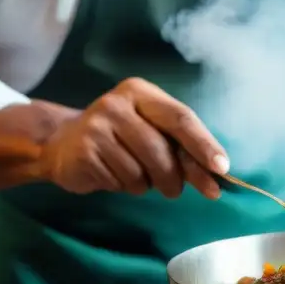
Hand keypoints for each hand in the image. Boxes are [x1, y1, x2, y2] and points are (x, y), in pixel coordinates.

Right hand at [40, 77, 227, 198]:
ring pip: (140, 172)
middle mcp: (117, 104)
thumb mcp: (151, 131)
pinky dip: (123, 187)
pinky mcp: (83, 151)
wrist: (62, 143)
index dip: (204, 145)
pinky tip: (112, 175)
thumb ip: (181, 148)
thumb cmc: (121, 138)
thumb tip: (218, 174)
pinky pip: (118, 181)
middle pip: (161, 151)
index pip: (181, 118)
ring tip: (134, 176)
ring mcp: (96, 126)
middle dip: (175, 178)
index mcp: (141, 93)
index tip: (222, 169)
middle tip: (175, 191)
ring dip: (145, 185)